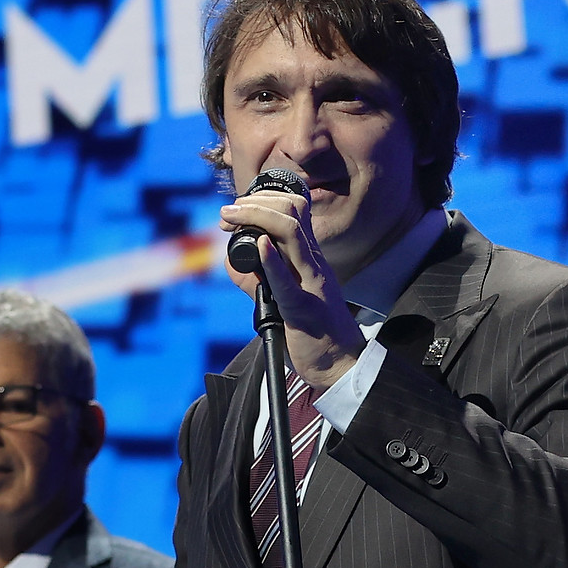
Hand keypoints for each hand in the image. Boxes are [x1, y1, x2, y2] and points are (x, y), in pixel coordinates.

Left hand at [219, 176, 363, 390]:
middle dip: (254, 204)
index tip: (236, 210)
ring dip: (257, 218)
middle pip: (292, 213)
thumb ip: (259, 278)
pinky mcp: (304, 309)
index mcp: (309, 258)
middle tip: (227, 212)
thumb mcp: (283, 297)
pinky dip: (272, 260)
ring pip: (292, 234)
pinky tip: (259, 246)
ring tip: (230, 218)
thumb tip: (230, 259)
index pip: (294, 211)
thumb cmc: (314, 332)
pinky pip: (287, 280)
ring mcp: (312, 283)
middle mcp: (313, 264)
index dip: (263, 201)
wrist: (340, 365)